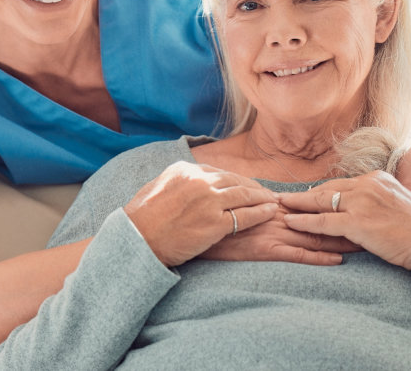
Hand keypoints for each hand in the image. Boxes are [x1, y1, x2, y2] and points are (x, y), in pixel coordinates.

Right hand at [124, 161, 278, 266]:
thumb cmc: (141, 219)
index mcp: (184, 170)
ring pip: (244, 195)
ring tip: (273, 201)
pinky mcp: (214, 223)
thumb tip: (191, 181)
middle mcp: (199, 181)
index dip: (235, 179)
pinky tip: (270, 212)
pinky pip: (245, 216)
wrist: (136, 241)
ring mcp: (208, 201)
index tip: (245, 185)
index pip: (218, 171)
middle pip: (234, 180)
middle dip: (253, 186)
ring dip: (261, 197)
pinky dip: (260, 213)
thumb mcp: (157, 187)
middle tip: (266, 192)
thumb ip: (179, 181)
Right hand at [201, 203, 355, 265]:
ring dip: (340, 241)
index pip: (310, 205)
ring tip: (364, 244)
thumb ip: (257, 196)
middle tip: (371, 225)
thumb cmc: (214, 215)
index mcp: (271, 203)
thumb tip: (274, 196)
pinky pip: (297, 255)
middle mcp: (276, 216)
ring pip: (314, 237)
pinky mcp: (265, 250)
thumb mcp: (236, 200)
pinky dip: (318, 258)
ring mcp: (272, 232)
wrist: (193, 226)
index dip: (334, 207)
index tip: (357, 207)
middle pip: (319, 220)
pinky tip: (336, 261)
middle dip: (346, 223)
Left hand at [279, 171, 410, 276]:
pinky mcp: (358, 223)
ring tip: (278, 208)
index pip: (340, 185)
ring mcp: (361, 203)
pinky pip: (323, 221)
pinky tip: (290, 223)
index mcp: (376, 179)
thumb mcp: (398, 204)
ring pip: (320, 202)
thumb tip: (363, 210)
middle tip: (281, 198)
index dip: (320, 192)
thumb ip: (378, 201)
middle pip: (326, 190)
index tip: (304, 195)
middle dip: (302, 195)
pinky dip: (304, 222)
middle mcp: (367, 185)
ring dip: (296, 206)